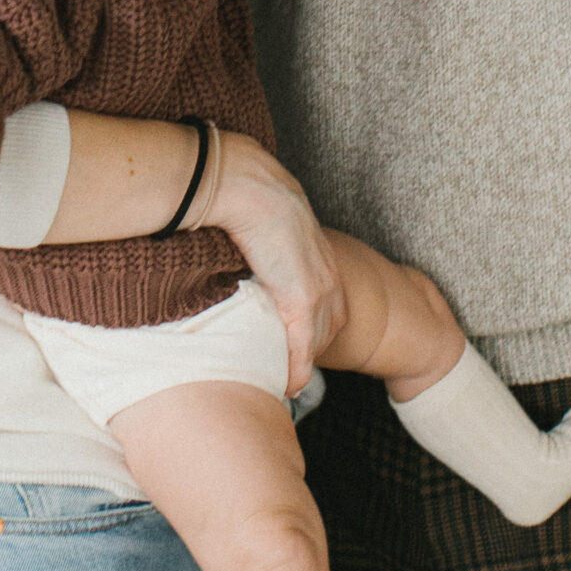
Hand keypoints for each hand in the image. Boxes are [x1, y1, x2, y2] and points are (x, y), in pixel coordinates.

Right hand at [203, 132, 346, 390]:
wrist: (247, 184)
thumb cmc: (247, 194)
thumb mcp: (266, 219)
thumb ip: (263, 239)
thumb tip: (241, 247)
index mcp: (320, 253)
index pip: (327, 302)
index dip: (312, 326)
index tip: (295, 345)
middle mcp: (327, 273)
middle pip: (330, 327)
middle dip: (311, 351)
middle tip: (290, 374)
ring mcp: (319, 288)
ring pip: (318, 342)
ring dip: (303, 365)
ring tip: (284, 385)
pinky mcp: (302, 299)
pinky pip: (303, 348)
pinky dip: (297, 370)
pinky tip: (287, 386)